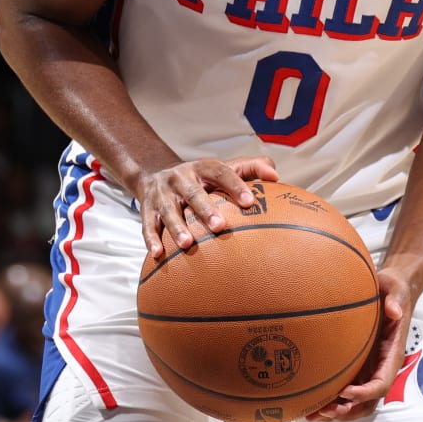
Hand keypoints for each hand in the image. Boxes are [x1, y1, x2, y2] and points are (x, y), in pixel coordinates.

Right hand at [136, 156, 278, 258]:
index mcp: (202, 168)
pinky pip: (148, 225)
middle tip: (219, 226)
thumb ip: (251, 168)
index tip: (249, 202)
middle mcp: (180, 178)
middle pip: (193, 193)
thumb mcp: (222, 168)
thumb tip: (275, 176)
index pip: (220, 172)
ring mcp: (162, 194)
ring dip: (177, 227)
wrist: (154, 174)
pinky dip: (151, 239)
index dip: (235, 185)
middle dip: (205, 209)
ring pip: (169, 210)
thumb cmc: (200, 178)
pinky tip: (158, 254)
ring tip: (187, 244)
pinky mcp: (147, 209)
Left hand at [306, 269, 410, 421]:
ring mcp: (368, 368)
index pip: (382, 383)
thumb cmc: (392, 288)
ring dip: (337, 412)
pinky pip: (345, 389)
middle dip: (349, 410)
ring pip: (356, 401)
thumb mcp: (395, 288)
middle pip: (369, 401)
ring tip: (312, 415)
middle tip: (325, 411)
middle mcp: (381, 366)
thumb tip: (394, 310)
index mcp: (391, 353)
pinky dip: (330, 400)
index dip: (365, 393)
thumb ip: (395, 299)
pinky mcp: (356, 365)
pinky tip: (310, 404)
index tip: (345, 392)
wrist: (390, 288)